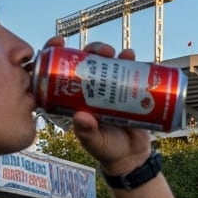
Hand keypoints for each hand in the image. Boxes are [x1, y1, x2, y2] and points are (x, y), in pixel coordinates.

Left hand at [43, 36, 154, 173]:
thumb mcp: (94, 142)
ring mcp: (111, 89)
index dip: (57, 52)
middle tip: (104, 51)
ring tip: (125, 55)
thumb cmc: (107, 149)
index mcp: (75, 97)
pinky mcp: (130, 92)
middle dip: (95, 50)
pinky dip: (137, 64)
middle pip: (90, 61)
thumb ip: (87, 132)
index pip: (62, 69)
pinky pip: (133, 74)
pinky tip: (139, 59)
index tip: (59, 41)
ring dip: (116, 55)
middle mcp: (92, 88)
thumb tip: (81, 117)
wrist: (131, 157)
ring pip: (110, 64)